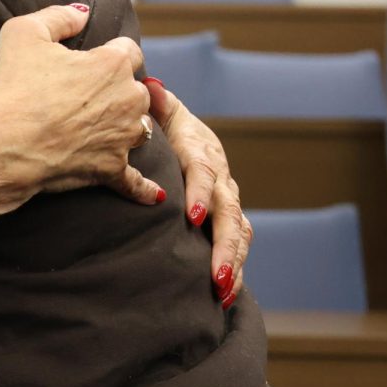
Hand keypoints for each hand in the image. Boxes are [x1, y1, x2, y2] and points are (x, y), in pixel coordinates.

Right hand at [0, 5, 160, 205]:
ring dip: (125, 127)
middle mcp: (128, 100)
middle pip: (137, 89)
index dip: (109, 54)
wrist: (3, 145)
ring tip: (98, 129)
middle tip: (86, 97)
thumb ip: (58, 16)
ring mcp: (123, 137)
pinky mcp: (112, 169)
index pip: (128, 51)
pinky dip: (143, 187)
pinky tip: (154, 194)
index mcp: (112, 64)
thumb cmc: (12, 88)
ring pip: (139, 128)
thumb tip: (82, 14)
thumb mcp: (23, 32)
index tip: (91, 62)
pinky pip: (136, 181)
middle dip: (118, 91)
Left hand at [145, 77, 250, 308]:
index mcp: (201, 150)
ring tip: (221, 291)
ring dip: (233, 263)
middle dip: (224, 244)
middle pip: (229, 212)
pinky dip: (235, 271)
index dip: (200, 193)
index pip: (203, 172)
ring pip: (238, 232)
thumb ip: (156, 102)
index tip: (191, 216)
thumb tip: (148, 88)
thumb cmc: (164, 122)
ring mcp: (227, 200)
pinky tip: (224, 298)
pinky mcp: (227, 218)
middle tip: (215, 273)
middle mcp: (220, 177)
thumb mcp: (160, 109)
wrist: (186, 131)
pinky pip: (237, 244)